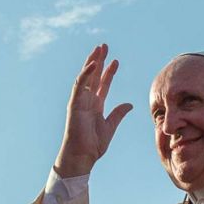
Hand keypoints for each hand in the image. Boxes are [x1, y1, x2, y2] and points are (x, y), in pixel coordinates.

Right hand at [54, 44, 132, 177]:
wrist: (82, 157)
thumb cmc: (93, 145)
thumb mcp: (110, 126)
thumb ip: (118, 113)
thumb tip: (129, 104)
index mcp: (95, 105)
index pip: (102, 84)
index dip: (109, 72)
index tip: (116, 61)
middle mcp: (86, 100)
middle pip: (93, 76)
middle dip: (99, 60)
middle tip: (104, 46)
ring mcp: (79, 101)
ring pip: (86, 77)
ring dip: (92, 62)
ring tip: (99, 49)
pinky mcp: (74, 104)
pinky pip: (80, 86)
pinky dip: (86, 74)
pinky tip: (94, 63)